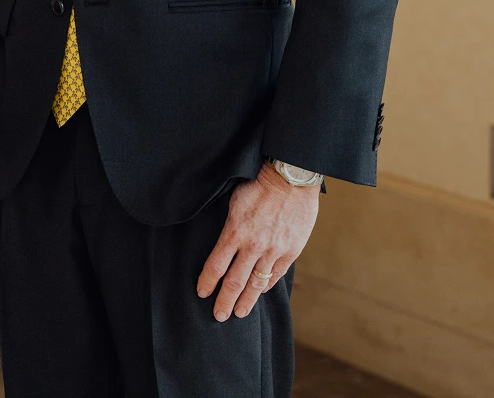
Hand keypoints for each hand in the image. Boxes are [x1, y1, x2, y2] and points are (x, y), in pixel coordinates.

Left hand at [196, 162, 319, 320]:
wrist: (290, 178)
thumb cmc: (259, 184)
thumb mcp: (234, 201)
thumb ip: (230, 227)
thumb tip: (224, 243)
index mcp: (235, 231)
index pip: (216, 265)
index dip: (207, 282)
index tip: (202, 292)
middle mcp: (253, 245)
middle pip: (234, 282)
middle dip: (224, 301)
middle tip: (218, 316)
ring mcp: (273, 250)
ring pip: (256, 284)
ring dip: (246, 301)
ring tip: (239, 313)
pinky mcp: (290, 251)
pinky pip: (275, 275)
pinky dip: (266, 286)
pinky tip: (260, 292)